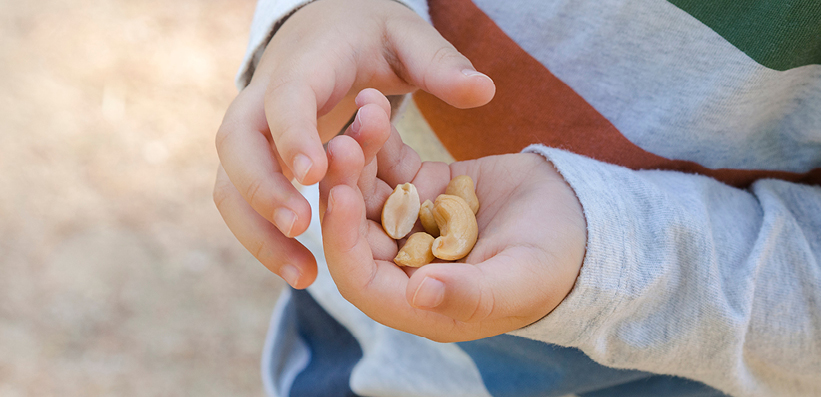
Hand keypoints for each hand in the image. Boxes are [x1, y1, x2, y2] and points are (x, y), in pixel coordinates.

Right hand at [214, 0, 494, 287]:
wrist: (323, 30)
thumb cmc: (369, 35)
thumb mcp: (407, 38)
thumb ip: (440, 64)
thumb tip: (484, 91)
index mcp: (304, 65)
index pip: (286, 97)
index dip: (295, 134)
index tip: (315, 174)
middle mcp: (264, 98)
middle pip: (238, 146)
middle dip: (263, 189)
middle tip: (303, 227)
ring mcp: (254, 133)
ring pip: (230, 185)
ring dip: (258, 232)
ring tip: (303, 275)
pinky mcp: (257, 161)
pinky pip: (243, 203)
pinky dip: (263, 237)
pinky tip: (301, 270)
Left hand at [319, 104, 586, 341]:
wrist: (583, 221)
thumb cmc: (557, 266)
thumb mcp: (518, 282)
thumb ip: (469, 294)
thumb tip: (418, 294)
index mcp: (419, 300)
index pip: (361, 278)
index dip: (344, 241)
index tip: (340, 198)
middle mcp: (406, 264)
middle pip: (357, 228)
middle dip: (344, 188)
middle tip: (339, 145)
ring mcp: (412, 223)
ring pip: (369, 191)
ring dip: (359, 157)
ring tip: (361, 114)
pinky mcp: (424, 188)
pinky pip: (392, 164)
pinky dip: (381, 138)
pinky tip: (373, 104)